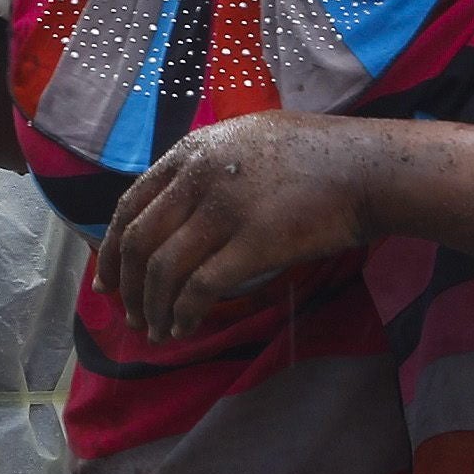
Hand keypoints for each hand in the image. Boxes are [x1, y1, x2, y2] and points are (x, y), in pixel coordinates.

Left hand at [93, 111, 371, 341]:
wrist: (367, 167)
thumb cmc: (314, 156)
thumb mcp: (244, 141)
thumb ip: (204, 166)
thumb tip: (172, 208)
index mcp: (192, 152)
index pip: (130, 205)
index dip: (110, 250)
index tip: (107, 282)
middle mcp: (199, 176)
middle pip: (137, 241)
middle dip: (127, 287)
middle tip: (130, 316)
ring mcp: (225, 209)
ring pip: (162, 269)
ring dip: (153, 309)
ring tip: (157, 332)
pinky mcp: (254, 243)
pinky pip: (200, 289)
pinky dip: (184, 315)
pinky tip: (185, 329)